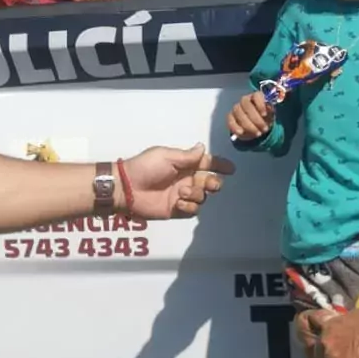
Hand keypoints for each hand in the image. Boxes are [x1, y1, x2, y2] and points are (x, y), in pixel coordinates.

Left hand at [119, 143, 235, 218]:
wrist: (128, 188)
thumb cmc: (146, 167)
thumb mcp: (166, 156)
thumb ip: (187, 156)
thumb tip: (203, 147)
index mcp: (184, 164)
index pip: (206, 164)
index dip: (219, 165)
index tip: (231, 169)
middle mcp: (186, 179)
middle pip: (210, 182)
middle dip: (214, 183)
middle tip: (209, 183)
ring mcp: (182, 195)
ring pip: (203, 197)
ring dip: (196, 194)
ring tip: (182, 192)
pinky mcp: (177, 210)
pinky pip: (193, 210)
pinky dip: (190, 206)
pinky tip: (179, 203)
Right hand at [227, 91, 274, 140]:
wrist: (258, 126)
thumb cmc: (265, 117)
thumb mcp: (270, 114)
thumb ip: (270, 109)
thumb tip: (268, 107)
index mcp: (256, 96)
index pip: (256, 95)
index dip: (260, 104)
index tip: (264, 114)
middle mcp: (245, 100)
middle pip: (246, 104)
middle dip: (255, 118)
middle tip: (264, 129)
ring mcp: (237, 108)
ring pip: (238, 112)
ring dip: (247, 125)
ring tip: (257, 133)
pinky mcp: (231, 117)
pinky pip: (230, 120)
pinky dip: (235, 127)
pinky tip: (241, 133)